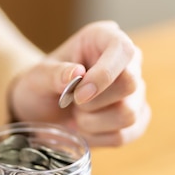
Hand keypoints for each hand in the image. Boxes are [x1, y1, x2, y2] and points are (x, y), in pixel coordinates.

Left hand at [9, 21, 150, 146]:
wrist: (41, 110)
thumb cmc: (41, 86)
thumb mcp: (37, 77)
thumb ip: (53, 74)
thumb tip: (77, 73)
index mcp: (104, 38)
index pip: (123, 49)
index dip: (104, 74)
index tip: (78, 95)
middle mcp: (127, 61)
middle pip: (130, 84)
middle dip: (94, 103)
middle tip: (71, 102)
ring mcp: (135, 91)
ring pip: (129, 114)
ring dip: (93, 122)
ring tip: (76, 114)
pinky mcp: (136, 118)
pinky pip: (125, 134)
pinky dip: (98, 137)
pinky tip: (85, 128)